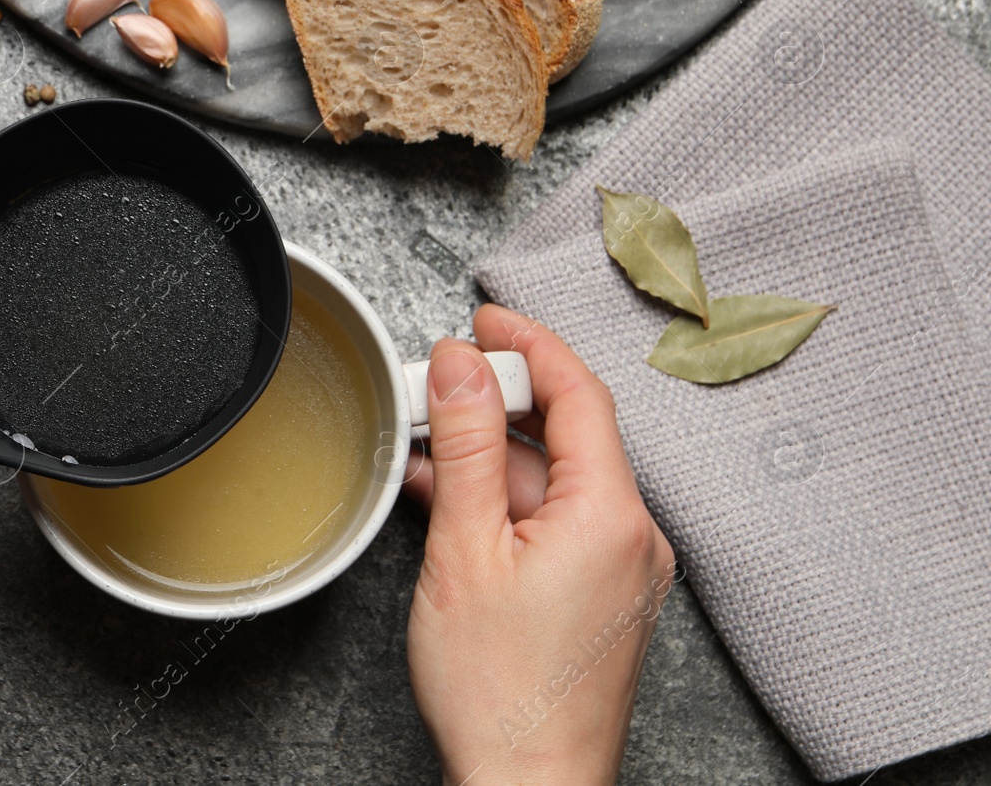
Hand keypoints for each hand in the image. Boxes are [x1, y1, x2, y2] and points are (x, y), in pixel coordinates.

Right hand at [404, 305, 676, 785]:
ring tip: (426, 449)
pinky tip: (451, 500)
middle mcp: (631, 536)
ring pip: (554, 482)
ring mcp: (619, 569)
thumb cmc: (499, 690)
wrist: (526, 784)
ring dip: (491, 458)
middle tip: (439, 383)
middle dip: (499, 403)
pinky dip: (504, 503)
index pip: (580, 394)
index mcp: (612, 515)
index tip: (487, 319)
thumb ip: (466, 446)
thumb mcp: (464, 548)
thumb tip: (463, 366)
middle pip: (567, 435)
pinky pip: (555, 523)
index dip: (530, 344)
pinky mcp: (599, 596)